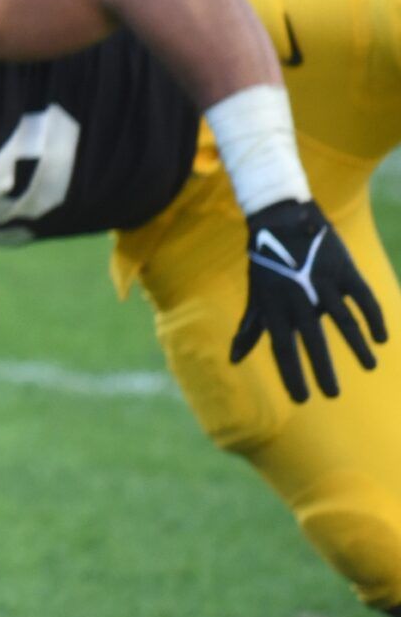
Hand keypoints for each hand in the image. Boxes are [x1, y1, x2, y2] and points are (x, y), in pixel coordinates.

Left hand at [232, 199, 386, 401]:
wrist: (280, 218)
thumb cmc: (266, 262)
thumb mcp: (256, 294)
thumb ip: (250, 328)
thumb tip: (234, 359)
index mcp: (274, 306)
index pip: (281, 348)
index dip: (291, 374)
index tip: (301, 398)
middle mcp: (298, 297)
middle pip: (312, 339)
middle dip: (322, 368)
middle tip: (332, 394)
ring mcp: (322, 282)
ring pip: (343, 320)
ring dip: (356, 345)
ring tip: (369, 366)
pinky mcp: (343, 268)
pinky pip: (363, 297)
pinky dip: (373, 317)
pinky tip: (381, 337)